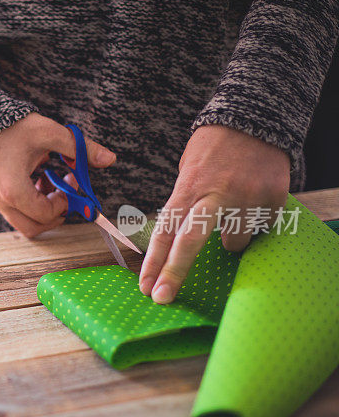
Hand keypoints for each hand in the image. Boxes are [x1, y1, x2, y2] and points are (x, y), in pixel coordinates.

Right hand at [0, 113, 116, 237]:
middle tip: (60, 197)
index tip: (68, 186)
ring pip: (16, 217)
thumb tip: (109, 159)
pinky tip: (25, 174)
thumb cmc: (11, 124)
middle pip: (30, 227)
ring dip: (34, 206)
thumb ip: (80, 149)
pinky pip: (2, 204)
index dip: (63, 204)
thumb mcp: (50, 133)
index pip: (45, 214)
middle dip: (50, 216)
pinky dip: (18, 197)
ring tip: (42, 180)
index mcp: (13, 189)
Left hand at [139, 124, 289, 303]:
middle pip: (190, 242)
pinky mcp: (272, 199)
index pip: (165, 230)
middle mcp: (215, 194)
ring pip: (234, 241)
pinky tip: (251, 199)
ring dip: (230, 234)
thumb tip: (178, 238)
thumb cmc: (213, 146)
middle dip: (173, 273)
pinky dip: (254, 221)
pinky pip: (260, 227)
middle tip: (161, 298)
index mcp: (188, 187)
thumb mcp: (188, 169)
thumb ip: (185, 202)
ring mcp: (246, 197)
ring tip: (232, 206)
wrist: (255, 118)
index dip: (154, 262)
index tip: (146, 286)